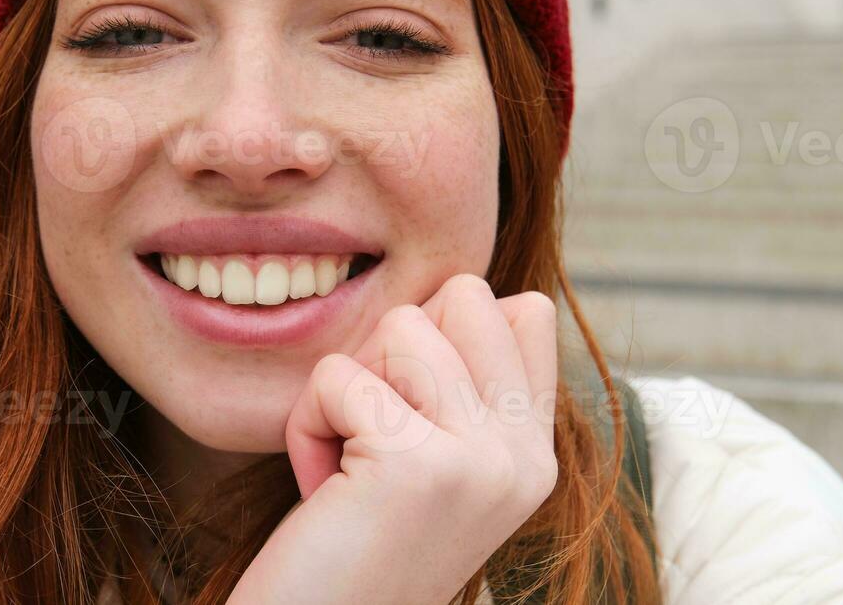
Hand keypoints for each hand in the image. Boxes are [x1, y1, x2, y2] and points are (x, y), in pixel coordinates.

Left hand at [228, 274, 560, 604]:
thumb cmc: (352, 552)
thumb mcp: (432, 466)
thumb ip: (463, 391)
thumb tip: (457, 289)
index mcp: (536, 455)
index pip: (526, 313)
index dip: (445, 335)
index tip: (409, 417)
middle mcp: (524, 458)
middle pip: (465, 295)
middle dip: (393, 349)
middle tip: (372, 434)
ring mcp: (481, 461)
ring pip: (402, 324)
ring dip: (346, 389)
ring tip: (347, 467)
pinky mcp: (418, 465)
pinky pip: (338, 376)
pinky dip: (307, 425)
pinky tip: (323, 492)